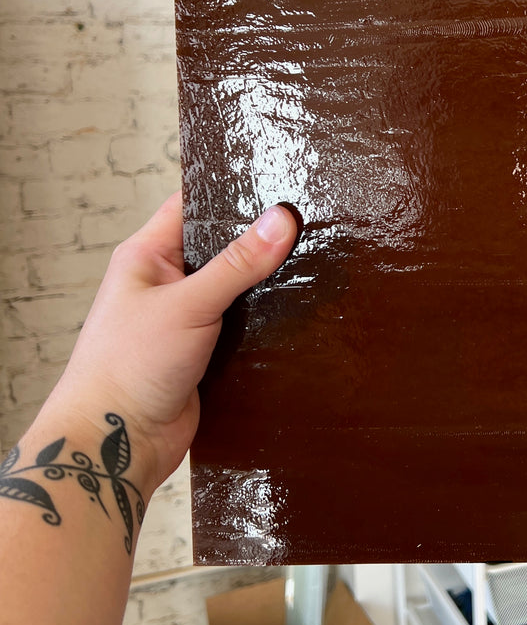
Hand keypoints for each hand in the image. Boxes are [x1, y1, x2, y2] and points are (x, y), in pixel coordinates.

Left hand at [45, 193, 296, 496]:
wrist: (117, 443)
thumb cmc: (128, 366)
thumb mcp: (188, 305)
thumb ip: (237, 264)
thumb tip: (281, 220)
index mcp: (148, 256)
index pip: (192, 206)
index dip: (230, 192)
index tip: (277, 181)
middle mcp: (166, 283)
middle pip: (220, 248)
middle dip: (258, 240)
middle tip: (306, 223)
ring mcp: (185, 319)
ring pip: (235, 290)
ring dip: (264, 286)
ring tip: (311, 263)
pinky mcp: (204, 353)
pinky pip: (241, 327)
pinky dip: (264, 323)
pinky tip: (296, 314)